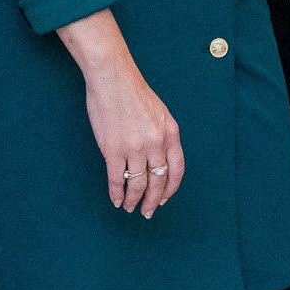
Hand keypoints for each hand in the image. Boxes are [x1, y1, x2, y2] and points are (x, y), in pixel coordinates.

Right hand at [82, 58, 184, 217]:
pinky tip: (116, 199)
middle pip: (157, 182)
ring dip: (134, 200)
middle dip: (152, 201)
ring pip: (137, 184)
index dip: (170, 189)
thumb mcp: (159, 112)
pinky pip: (116, 178)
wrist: (113, 78)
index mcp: (170, 133)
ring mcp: (134, 148)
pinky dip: (116, 192)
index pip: (176, 170)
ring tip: (129, 207)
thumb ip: (162, 135)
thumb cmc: (133, 92)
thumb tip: (158, 159)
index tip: (163, 199)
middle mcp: (155, 143)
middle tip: (147, 212)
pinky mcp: (113, 149)